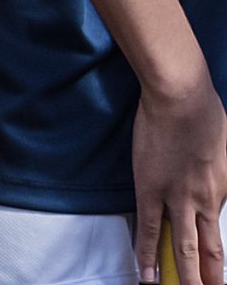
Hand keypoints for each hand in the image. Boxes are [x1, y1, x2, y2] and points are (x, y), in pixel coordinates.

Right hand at [135, 77, 226, 284]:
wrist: (181, 99)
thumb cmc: (207, 115)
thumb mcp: (226, 151)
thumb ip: (219, 176)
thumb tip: (212, 191)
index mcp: (224, 192)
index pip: (221, 236)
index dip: (220, 263)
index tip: (219, 277)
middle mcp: (205, 202)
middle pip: (209, 251)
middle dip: (208, 279)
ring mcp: (177, 198)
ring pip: (184, 248)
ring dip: (185, 277)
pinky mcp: (150, 189)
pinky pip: (150, 229)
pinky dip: (148, 254)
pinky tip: (146, 274)